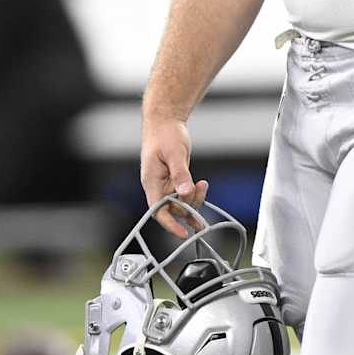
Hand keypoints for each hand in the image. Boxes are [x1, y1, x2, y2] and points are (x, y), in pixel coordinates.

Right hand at [140, 118, 207, 237]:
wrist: (165, 121)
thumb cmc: (164, 135)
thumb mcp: (174, 153)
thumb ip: (180, 174)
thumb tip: (185, 193)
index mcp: (151, 182)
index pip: (158, 210)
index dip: (170, 224)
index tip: (183, 233)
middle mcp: (157, 186)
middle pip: (172, 209)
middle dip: (188, 206)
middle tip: (201, 191)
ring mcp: (165, 184)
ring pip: (180, 202)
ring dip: (193, 198)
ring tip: (203, 184)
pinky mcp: (174, 180)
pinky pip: (184, 194)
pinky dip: (194, 193)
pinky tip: (202, 186)